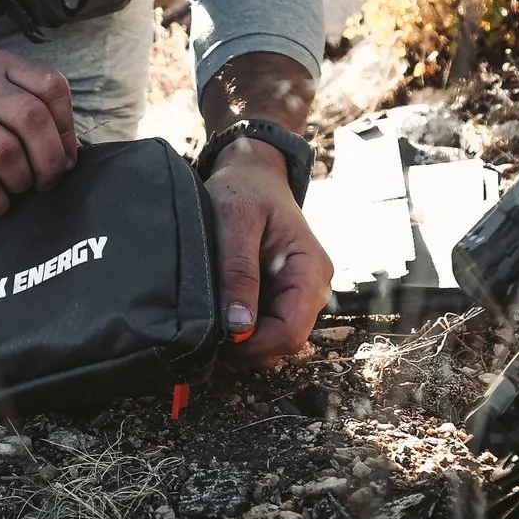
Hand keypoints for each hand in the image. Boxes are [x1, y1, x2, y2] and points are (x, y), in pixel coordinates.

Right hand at [0, 49, 79, 216]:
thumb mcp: (9, 116)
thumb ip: (45, 124)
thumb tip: (72, 156)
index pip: (51, 85)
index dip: (65, 128)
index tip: (65, 156)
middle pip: (31, 116)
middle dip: (49, 159)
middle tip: (45, 181)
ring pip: (6, 151)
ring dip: (21, 181)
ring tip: (16, 188)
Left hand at [204, 135, 330, 365]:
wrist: (252, 173)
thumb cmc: (245, 190)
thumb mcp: (236, 221)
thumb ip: (238, 271)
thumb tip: (239, 326)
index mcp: (310, 270)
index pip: (290, 332)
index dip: (253, 344)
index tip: (218, 337)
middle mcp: (312, 288)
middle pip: (283, 343)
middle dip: (246, 345)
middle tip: (207, 331)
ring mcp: (297, 293)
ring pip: (272, 340)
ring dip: (242, 339)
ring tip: (211, 318)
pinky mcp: (281, 295)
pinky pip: (264, 326)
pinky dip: (240, 327)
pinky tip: (219, 311)